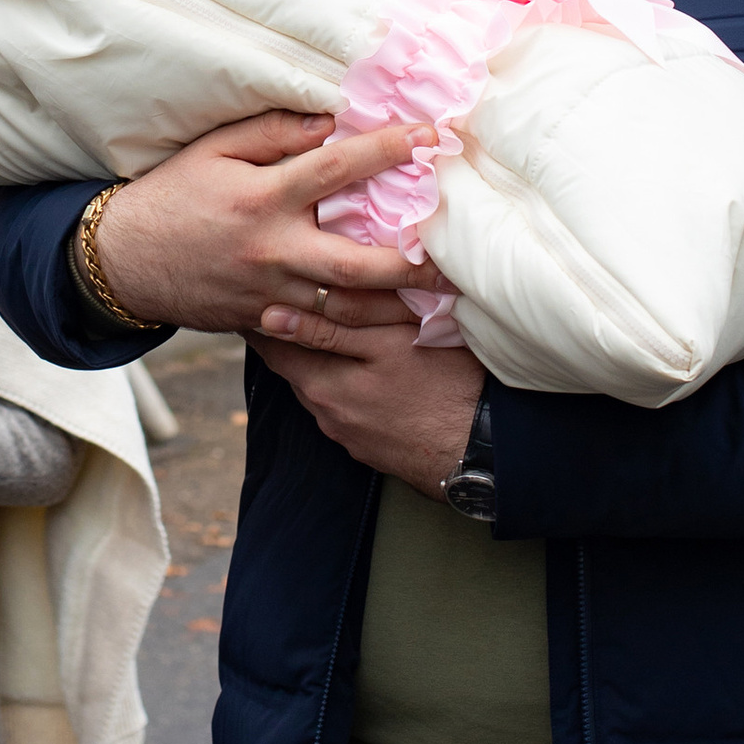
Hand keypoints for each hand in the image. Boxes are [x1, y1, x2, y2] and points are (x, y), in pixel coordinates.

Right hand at [93, 110, 437, 335]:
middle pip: (356, 263)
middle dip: (411, 261)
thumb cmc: (172, 193)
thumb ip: (273, 130)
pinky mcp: (262, 322)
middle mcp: (271, 250)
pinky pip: (320, 331)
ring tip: (442, 295)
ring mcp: (268, 294)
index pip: (337, 169)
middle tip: (454, 254)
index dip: (388, 148)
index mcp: (262, 198)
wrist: (123, 261)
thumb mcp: (214, 148)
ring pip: (346, 310)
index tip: (432, 135)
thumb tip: (331, 119)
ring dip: (397, 305)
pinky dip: (359, 329)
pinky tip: (396, 324)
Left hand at [250, 301, 485, 494]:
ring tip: (336, 333)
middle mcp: (326, 414)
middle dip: (290, 337)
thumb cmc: (445, 384)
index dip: (263, 316)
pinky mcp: (368, 448)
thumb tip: (272, 315)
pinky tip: (366, 374)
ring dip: (320, 363)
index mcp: (321, 384)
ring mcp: (347, 434)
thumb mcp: (390, 342)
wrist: (482, 452)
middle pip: (294, 367)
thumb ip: (331, 326)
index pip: (272, 345)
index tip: (262, 292)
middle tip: (293, 303)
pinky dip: (345, 387)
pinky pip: (343, 409)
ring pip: (320, 388)